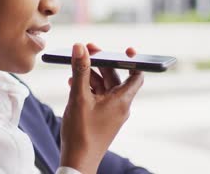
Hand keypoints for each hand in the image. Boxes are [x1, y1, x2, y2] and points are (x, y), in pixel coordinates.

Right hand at [60, 43, 143, 173]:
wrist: (78, 161)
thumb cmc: (81, 132)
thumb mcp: (79, 97)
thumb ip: (80, 70)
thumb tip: (80, 48)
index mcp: (122, 100)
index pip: (136, 74)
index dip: (132, 60)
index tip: (125, 49)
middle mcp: (120, 105)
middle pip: (115, 77)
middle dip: (101, 63)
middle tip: (86, 51)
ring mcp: (111, 112)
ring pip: (104, 86)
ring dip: (91, 76)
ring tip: (75, 67)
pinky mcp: (101, 117)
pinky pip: (98, 97)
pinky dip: (88, 88)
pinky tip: (73, 83)